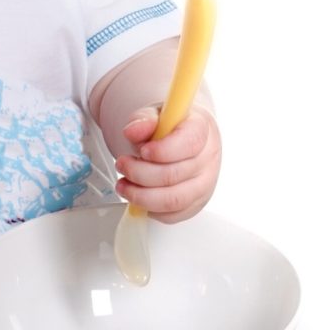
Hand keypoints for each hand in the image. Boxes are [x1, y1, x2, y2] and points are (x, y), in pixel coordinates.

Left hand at [116, 103, 220, 224]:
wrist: (183, 138)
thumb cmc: (171, 127)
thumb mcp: (155, 115)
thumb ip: (144, 120)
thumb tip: (133, 131)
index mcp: (202, 130)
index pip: (189, 143)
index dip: (162, 150)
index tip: (142, 150)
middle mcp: (208, 158)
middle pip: (175, 175)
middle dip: (140, 173)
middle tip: (122, 165)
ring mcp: (205, 184)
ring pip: (172, 200)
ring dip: (141, 196)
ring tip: (123, 184)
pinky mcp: (196, 203)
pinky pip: (172, 215)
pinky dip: (150, 209)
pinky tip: (139, 195)